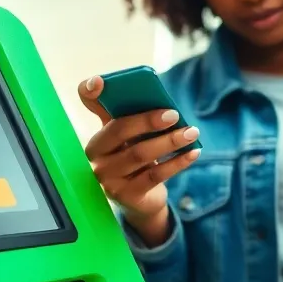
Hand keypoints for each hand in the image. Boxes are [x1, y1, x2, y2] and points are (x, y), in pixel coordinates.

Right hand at [78, 75, 201, 243]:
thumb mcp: (133, 139)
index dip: (90, 92)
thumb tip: (156, 95)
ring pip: (140, 154)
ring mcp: (108, 178)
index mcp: (97, 133)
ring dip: (170, 141)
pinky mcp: (126, 196)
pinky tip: (193, 153)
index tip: (99, 81)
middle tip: (174, 114)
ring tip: (192, 133)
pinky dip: (177, 162)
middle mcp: (95, 156)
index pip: (88, 106)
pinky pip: (155, 176)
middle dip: (148, 120)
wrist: (140, 200)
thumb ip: (135, 115)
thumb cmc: (137, 159)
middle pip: (119, 131)